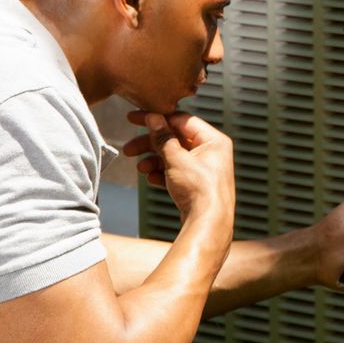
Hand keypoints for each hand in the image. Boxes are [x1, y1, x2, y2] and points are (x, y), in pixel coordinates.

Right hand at [121, 109, 234, 228]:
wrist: (208, 224)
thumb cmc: (201, 191)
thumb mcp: (176, 159)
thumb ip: (163, 137)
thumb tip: (154, 118)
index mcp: (213, 141)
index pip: (181, 120)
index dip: (157, 119)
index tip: (136, 119)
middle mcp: (212, 153)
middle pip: (175, 139)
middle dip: (151, 144)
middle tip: (130, 147)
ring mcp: (205, 170)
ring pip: (173, 157)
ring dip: (154, 160)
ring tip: (140, 167)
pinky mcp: (197, 185)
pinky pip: (176, 173)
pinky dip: (162, 174)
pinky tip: (151, 178)